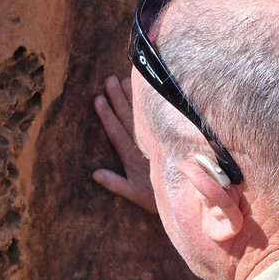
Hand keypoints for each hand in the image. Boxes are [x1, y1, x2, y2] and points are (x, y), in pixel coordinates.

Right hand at [91, 75, 156, 213]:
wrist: (184, 199)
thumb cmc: (154, 198)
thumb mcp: (133, 194)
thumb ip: (114, 183)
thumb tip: (94, 174)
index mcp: (132, 158)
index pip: (116, 132)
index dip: (106, 116)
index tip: (98, 99)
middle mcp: (143, 146)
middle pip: (127, 119)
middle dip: (118, 99)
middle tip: (109, 80)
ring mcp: (155, 141)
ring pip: (141, 116)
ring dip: (132, 98)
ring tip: (124, 80)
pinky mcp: (166, 141)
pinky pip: (156, 119)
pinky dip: (149, 106)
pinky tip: (145, 93)